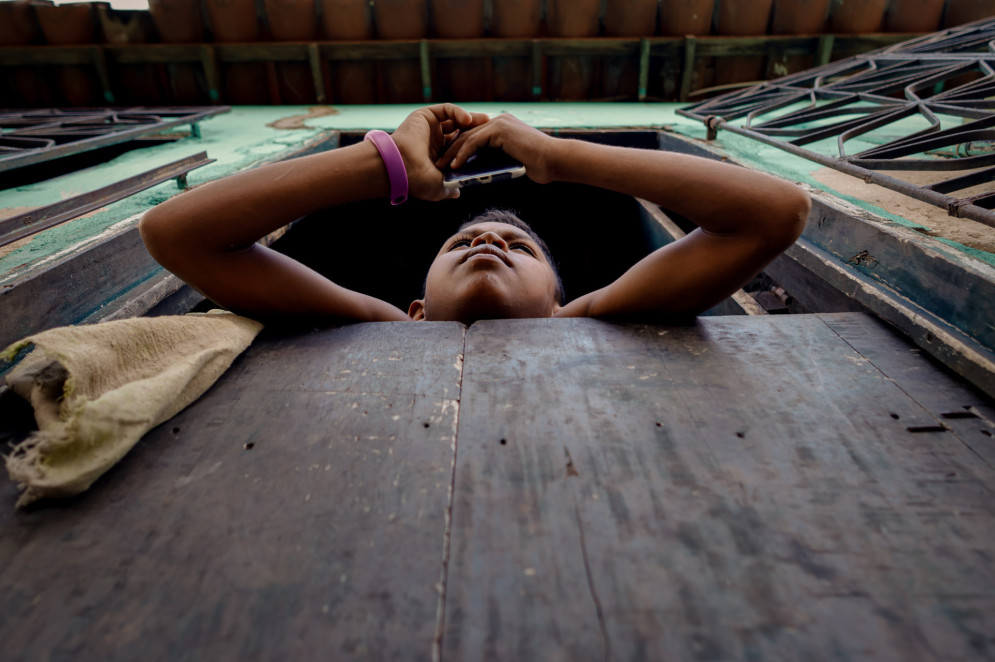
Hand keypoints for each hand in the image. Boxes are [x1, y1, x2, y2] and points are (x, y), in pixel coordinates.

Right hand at [391, 104, 489, 200]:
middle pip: (461, 130)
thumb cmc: (417, 180)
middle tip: (492, 129)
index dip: (475, 143)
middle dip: (477, 129)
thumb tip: (458, 193)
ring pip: (455, 119)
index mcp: (438, 155)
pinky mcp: (425, 116)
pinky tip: (468, 120)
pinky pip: (446, 110)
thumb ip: (450, 188)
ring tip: (485, 121)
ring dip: (471, 119)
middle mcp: (434, 140)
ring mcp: (430, 127)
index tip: (491, 143)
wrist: (401, 168)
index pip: (461, 145)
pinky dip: (458, 112)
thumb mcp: (438, 187)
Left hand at [435, 114, 560, 184]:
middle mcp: (500, 120)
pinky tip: (455, 166)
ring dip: (452, 153)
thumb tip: (481, 171)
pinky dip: (463, 154)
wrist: (554, 161)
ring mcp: (499, 123)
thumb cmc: (539, 165)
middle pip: (467, 134)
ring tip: (442, 167)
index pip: (474, 135)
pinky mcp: (499, 130)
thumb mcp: (512, 161)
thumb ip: (497, 159)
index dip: (459, 148)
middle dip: (451, 150)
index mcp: (503, 126)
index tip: (448, 163)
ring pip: (467, 137)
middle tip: (439, 164)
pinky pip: (474, 142)